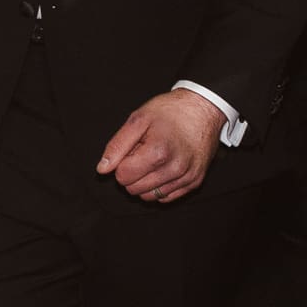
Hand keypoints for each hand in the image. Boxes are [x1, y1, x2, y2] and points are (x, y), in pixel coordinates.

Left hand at [97, 88, 223, 203]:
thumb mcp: (138, 119)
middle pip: (134, 189)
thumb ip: (117, 145)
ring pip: (150, 196)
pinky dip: (159, 186)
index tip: (131, 149)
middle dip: (132, 173)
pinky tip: (163, 168)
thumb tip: (102, 169)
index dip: (121, 163)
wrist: (203, 108)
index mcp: (158, 152)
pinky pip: (166, 197)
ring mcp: (186, 177)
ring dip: (145, 181)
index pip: (123, 176)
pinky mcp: (195, 181)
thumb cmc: (170, 111)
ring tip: (153, 159)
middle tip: (142, 152)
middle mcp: (174, 169)